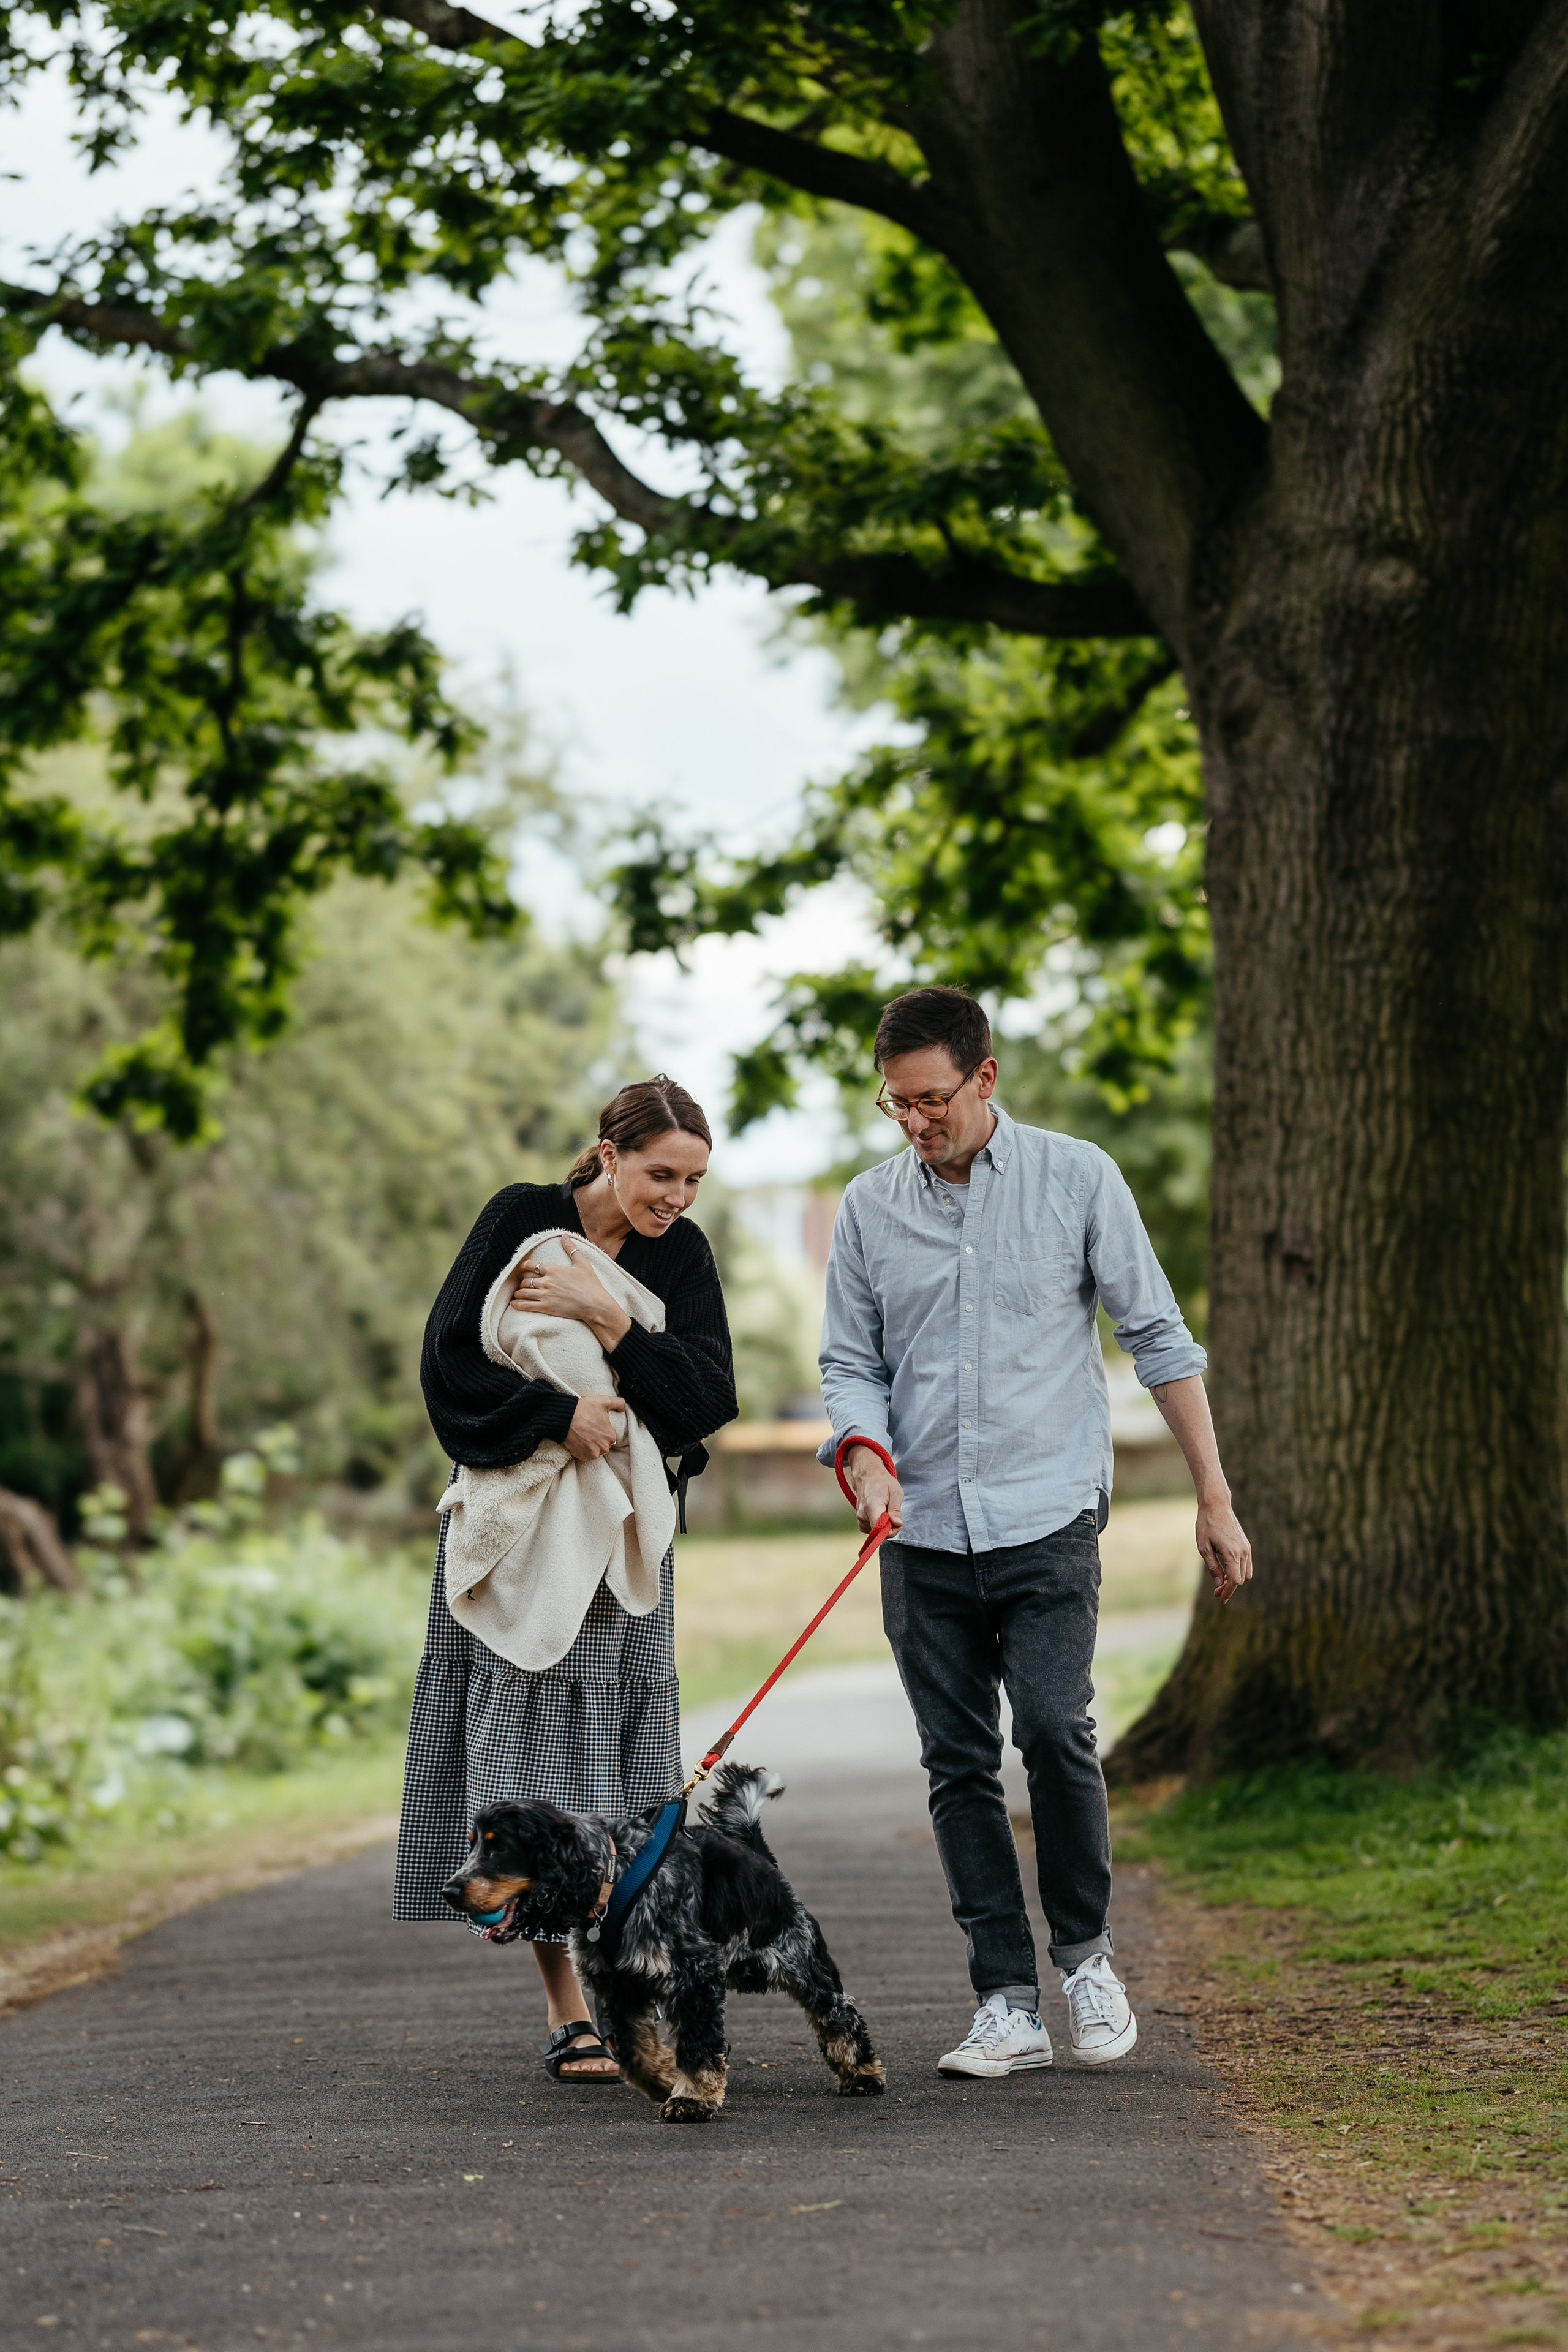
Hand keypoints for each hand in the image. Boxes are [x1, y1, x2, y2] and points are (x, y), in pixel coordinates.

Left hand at [512, 1236, 630, 1349]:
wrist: (595, 1304)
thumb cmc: (591, 1284)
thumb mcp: (583, 1263)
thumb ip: (571, 1249)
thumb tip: (564, 1235)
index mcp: (554, 1270)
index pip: (532, 1265)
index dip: (524, 1266)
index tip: (521, 1268)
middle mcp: (547, 1281)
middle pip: (526, 1280)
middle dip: (522, 1282)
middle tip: (522, 1283)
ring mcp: (545, 1295)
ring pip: (524, 1292)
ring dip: (518, 1292)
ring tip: (517, 1294)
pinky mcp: (546, 1308)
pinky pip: (526, 1305)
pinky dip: (517, 1304)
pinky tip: (513, 1304)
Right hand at [563, 1395, 626, 1460]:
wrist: (565, 1417)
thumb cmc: (585, 1409)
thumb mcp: (604, 1401)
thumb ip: (618, 1403)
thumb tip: (623, 1407)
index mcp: (611, 1436)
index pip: (610, 1436)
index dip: (602, 1430)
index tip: (595, 1425)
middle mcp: (604, 1448)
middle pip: (603, 1444)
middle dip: (597, 1439)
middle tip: (588, 1429)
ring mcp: (592, 1454)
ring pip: (594, 1450)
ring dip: (590, 1445)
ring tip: (583, 1434)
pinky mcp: (582, 1457)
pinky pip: (584, 1455)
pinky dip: (582, 1449)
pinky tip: (578, 1440)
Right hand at [844, 1442, 903, 1535]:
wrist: (867, 1475)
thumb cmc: (883, 1482)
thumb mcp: (895, 1492)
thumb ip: (895, 1510)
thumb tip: (897, 1524)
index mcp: (872, 1507)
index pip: (880, 1530)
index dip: (892, 1530)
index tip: (897, 1520)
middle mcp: (862, 1514)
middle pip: (879, 1532)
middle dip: (889, 1526)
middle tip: (892, 1511)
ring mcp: (859, 1517)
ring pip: (876, 1532)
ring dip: (884, 1525)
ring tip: (885, 1509)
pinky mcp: (859, 1519)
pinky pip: (871, 1529)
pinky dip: (877, 1524)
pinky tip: (880, 1513)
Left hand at [1196, 1492, 1252, 1604]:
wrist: (1216, 1505)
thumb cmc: (1206, 1525)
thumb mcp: (1204, 1547)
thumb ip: (1213, 1567)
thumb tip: (1218, 1584)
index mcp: (1232, 1553)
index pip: (1234, 1580)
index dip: (1228, 1592)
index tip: (1220, 1599)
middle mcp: (1243, 1551)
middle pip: (1241, 1579)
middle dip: (1229, 1588)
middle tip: (1216, 1592)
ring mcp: (1246, 1547)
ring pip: (1246, 1573)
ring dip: (1235, 1580)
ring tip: (1220, 1582)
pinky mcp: (1246, 1544)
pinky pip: (1246, 1564)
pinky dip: (1238, 1571)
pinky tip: (1225, 1571)